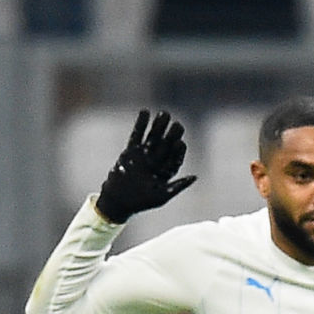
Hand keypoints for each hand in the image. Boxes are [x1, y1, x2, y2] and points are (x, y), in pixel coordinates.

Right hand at [94, 109, 196, 223]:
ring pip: (153, 137)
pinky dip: (140, 124)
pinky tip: (145, 112)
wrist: (118, 200)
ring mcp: (144, 154)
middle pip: (166, 145)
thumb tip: (195, 177)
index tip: (181, 143)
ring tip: (164, 113)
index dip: (178, 150)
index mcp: (166, 171)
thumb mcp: (162, 196)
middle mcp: (157, 161)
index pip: (175, 157)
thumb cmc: (142, 202)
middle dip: (171, 135)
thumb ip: (177, 186)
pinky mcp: (131, 150)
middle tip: (178, 124)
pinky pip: (137, 135)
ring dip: (158, 126)